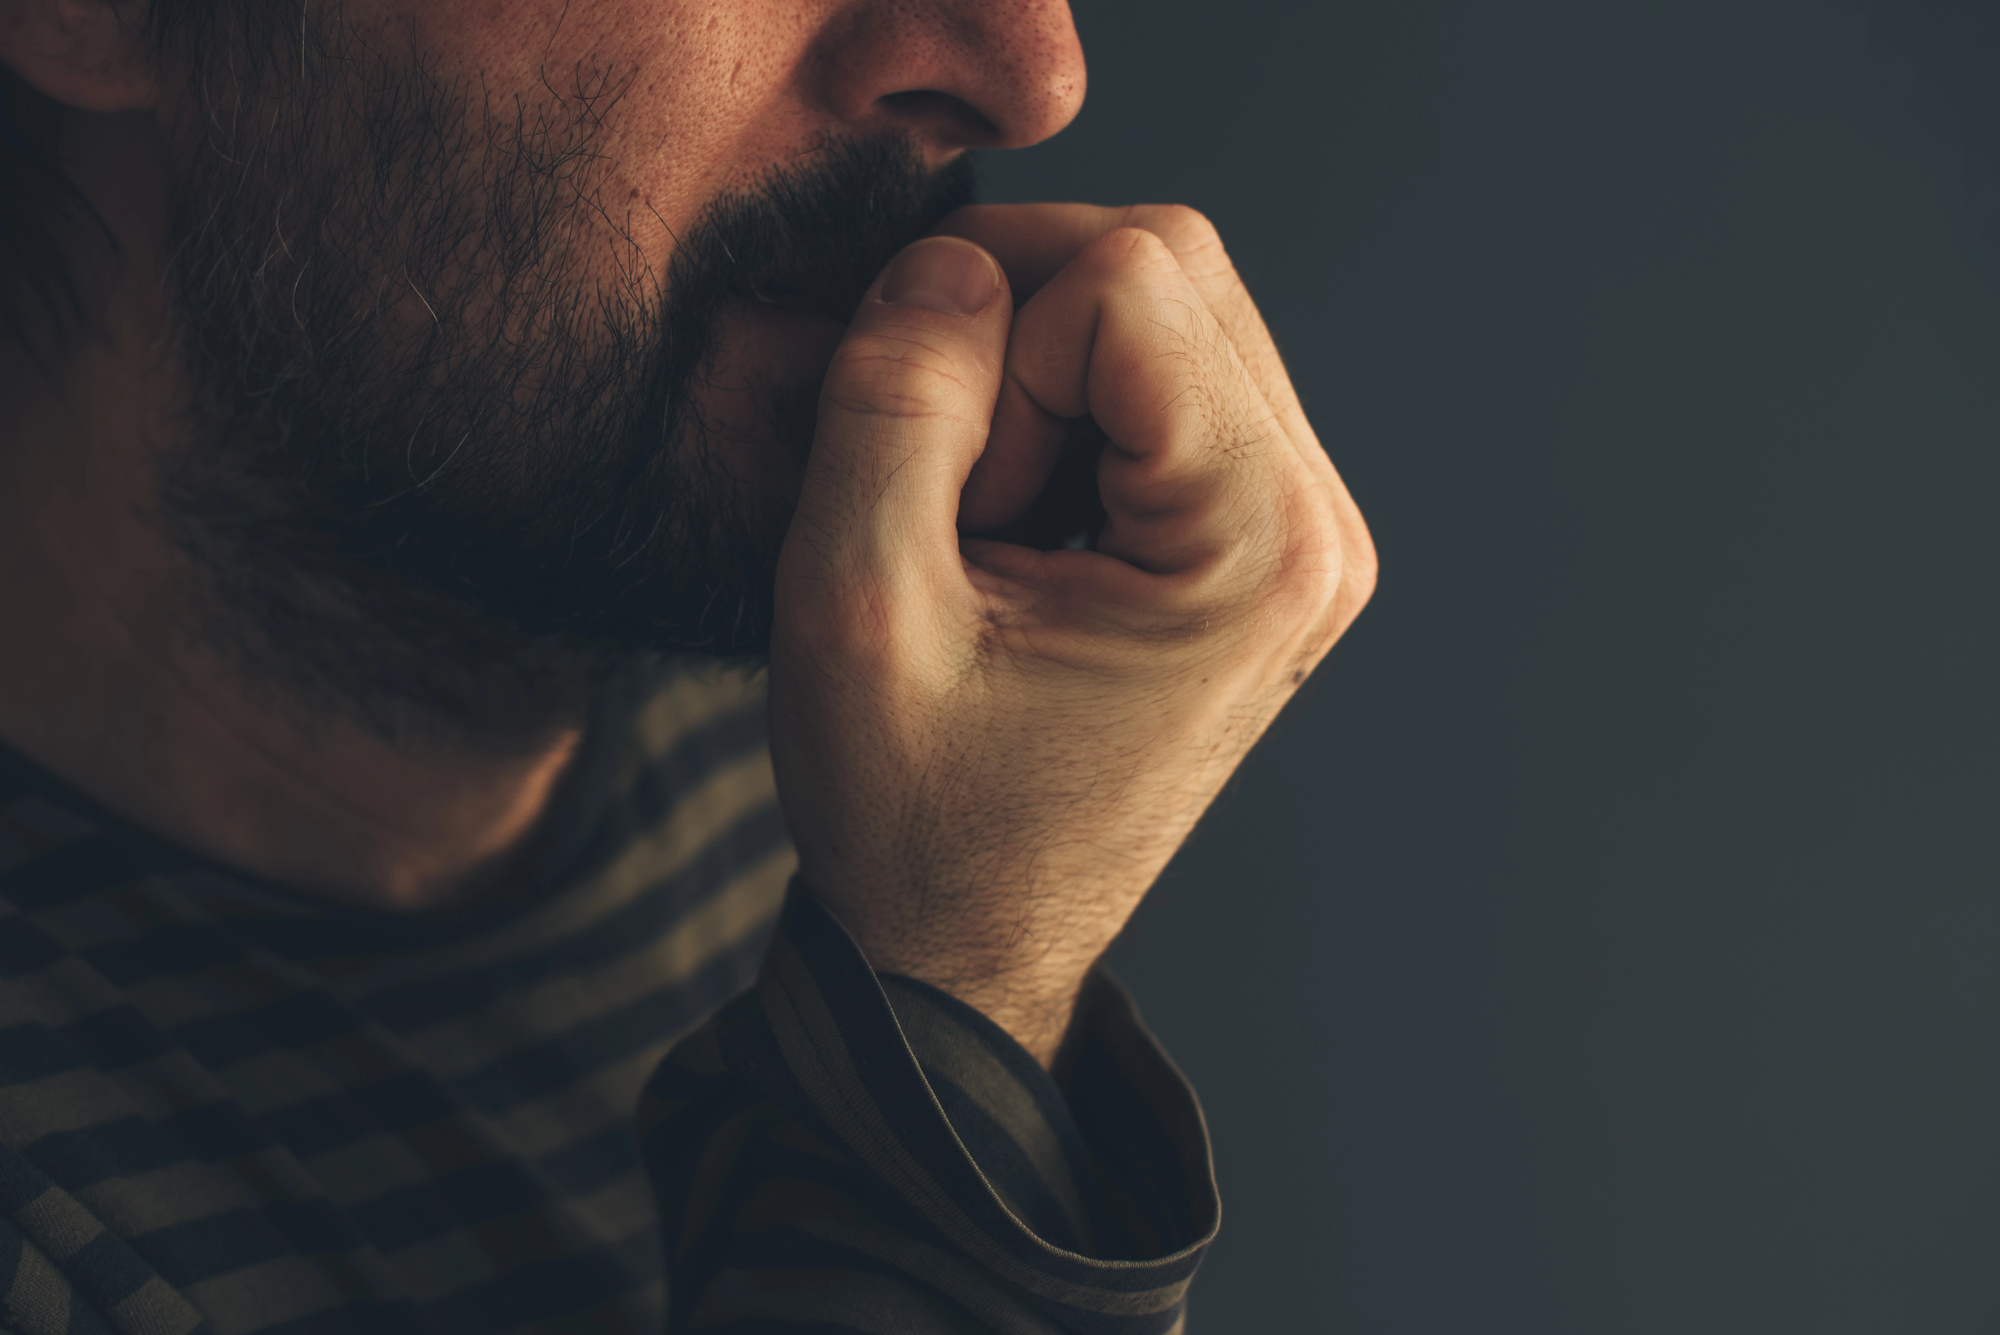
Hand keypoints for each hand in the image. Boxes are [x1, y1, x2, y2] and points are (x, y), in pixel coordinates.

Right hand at [768, 204, 1375, 1063]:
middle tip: (960, 496)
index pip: (1130, 274)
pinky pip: (1165, 376)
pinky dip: (1065, 409)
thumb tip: (945, 261)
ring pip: (1165, 303)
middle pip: (1170, 262)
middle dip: (1019, 334)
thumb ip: (893, 407)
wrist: (965, 947)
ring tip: (988, 523)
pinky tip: (1023, 526)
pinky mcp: (1261, 539)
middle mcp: (1317, 527)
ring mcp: (1303, 532)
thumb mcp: (857, 611)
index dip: (991, 350)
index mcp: (1262, 547)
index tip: (954, 506)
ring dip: (1038, 371)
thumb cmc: (916, 820)